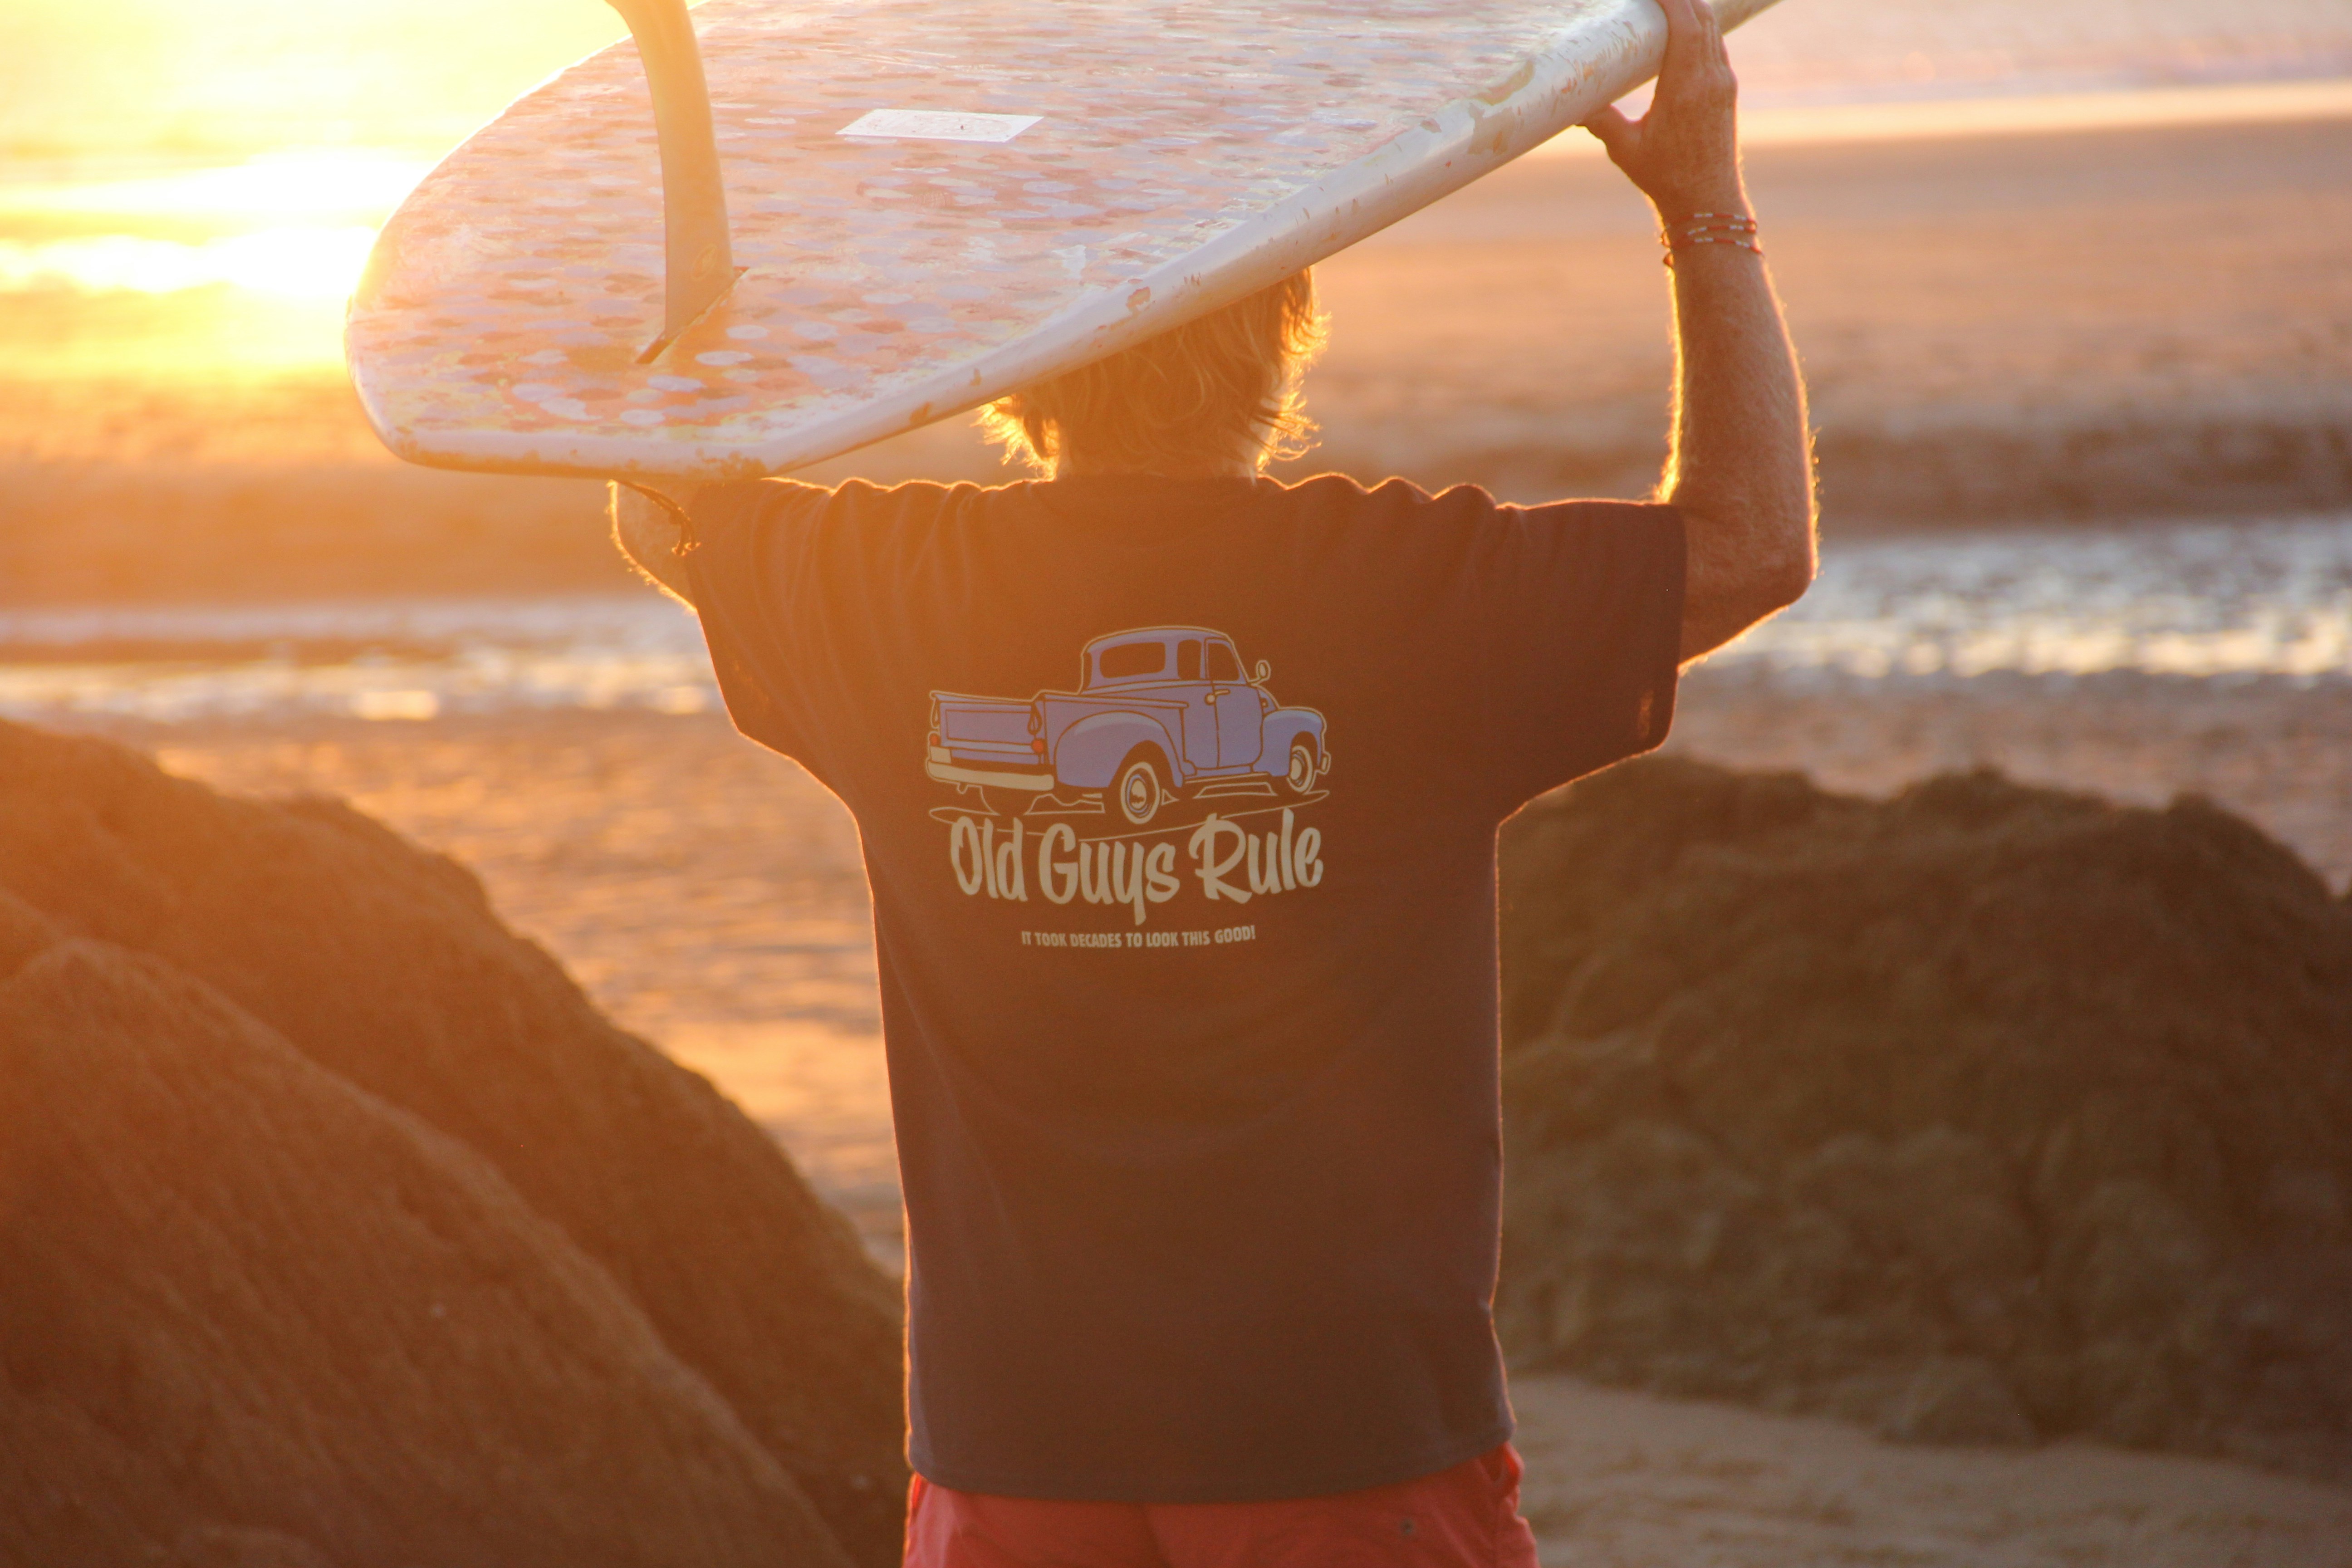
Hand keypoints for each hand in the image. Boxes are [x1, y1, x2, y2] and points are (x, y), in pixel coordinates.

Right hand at [1582, 0, 1745, 220]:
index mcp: (1686, 88)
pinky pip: (1716, 44)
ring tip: (1669, 0)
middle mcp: (1710, 80)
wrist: (1707, 202)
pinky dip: (1701, 26)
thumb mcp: (1625, 148)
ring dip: (1693, 7)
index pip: (1684, 25)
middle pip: (1702, 17)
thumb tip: (1571, 103)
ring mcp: (1723, 83)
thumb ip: (1600, 120)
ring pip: (1713, 27)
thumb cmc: (1665, 178)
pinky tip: (1686, 23)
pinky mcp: (1727, 90)